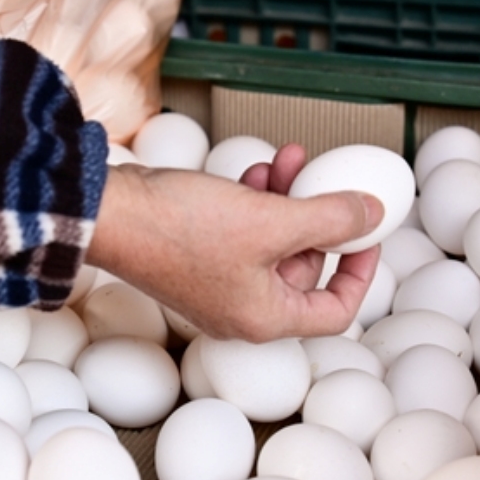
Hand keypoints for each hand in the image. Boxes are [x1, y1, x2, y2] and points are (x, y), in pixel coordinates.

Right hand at [86, 151, 382, 342]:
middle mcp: (240, 309)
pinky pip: (242, 234)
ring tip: (287, 161)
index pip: (335, 311)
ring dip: (285, 201)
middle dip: (316, 218)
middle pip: (302, 269)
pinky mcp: (194, 258)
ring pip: (271, 245)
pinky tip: (256, 171)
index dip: (359, 270)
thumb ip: (329, 219)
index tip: (364, 232)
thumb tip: (372, 214)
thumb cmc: (178, 229)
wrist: (108, 213)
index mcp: (263, 318)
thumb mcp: (270, 221)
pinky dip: (255, 203)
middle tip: (322, 179)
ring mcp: (215, 284)